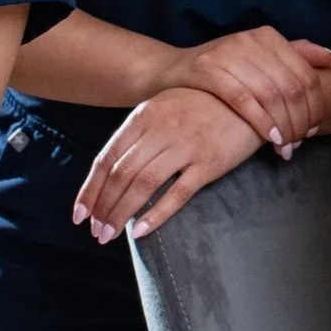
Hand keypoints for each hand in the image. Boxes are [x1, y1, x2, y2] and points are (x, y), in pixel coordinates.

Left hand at [73, 87, 263, 242]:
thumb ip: (141, 132)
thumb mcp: (166, 106)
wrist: (250, 96)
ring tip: (111, 235)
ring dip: (121, 214)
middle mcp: (161, 129)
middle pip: (121, 176)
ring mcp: (185, 145)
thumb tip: (114, 169)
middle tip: (96, 232)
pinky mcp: (209, 162)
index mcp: (145, 115)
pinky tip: (141, 230)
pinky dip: (155, 214)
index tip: (80, 214)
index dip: (90, 190)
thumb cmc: (204, 103)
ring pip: (142, 185)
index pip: (107, 159)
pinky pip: (177, 193)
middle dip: (103, 208)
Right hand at [151, 25, 330, 155]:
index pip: (305, 73)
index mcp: (267, 36)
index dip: (315, 105)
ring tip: (287, 147)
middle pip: (291, 86)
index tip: (314, 128)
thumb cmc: (220, 70)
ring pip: (271, 95)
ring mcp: (227, 53)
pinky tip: (270, 139)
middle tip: (301, 141)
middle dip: (301, 119)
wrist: (168, 72)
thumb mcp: (257, 58)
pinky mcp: (206, 70)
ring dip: (284, 126)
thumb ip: (294, 56)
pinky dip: (261, 122)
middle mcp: (250, 40)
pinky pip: (243, 100)